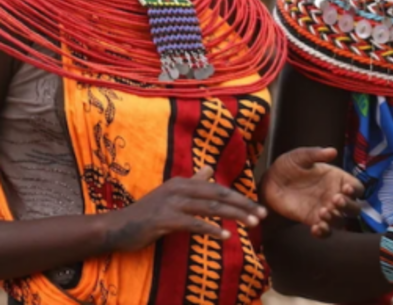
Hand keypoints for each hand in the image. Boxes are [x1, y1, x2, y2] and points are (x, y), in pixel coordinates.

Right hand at [101, 166, 266, 252]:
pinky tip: (225, 236)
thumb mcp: (171, 194)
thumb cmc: (146, 213)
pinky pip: (194, 224)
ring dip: (234, 216)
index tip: (258, 208)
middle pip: (219, 195)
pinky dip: (211, 229)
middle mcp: (180, 189)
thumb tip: (209, 169)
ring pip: (210, 208)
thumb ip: (192, 182)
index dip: (240, 198)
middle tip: (262, 215)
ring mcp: (171, 203)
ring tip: (251, 224)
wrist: (116, 228)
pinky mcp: (164, 219)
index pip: (219, 189)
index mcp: (184, 182)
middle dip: (243, 205)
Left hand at [261, 147, 363, 237]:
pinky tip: (315, 227)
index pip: (357, 188)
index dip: (356, 190)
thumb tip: (332, 151)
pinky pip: (325, 232)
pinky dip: (324, 232)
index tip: (345, 188)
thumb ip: (315, 154)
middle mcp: (334, 195)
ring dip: (336, 219)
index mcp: (337, 179)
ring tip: (322, 212)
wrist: (270, 181)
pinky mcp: (312, 220)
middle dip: (349, 206)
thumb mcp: (300, 156)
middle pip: (354, 208)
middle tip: (335, 200)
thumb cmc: (288, 165)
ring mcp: (325, 209)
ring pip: (341, 221)